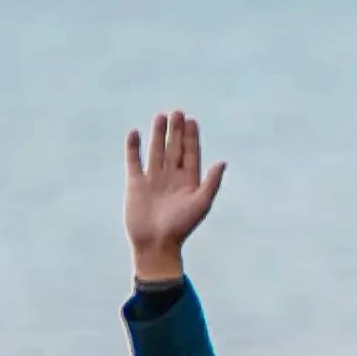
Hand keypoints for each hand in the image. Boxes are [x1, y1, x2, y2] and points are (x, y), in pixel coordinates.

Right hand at [122, 110, 222, 284]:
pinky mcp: (136, 184)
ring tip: (161, 116)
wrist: (156, 243)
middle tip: (177, 112)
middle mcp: (172, 177)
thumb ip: (211, 182)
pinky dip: (133, 148)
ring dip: (159, 134)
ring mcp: (153, 179)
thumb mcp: (201, 203)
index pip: (191, 153)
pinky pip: (134, 161)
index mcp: (189, 181)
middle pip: (174, 148)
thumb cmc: (181, 227)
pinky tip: (135, 132)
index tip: (192, 120)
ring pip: (156, 151)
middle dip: (176, 131)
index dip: (192, 137)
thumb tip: (222, 162)